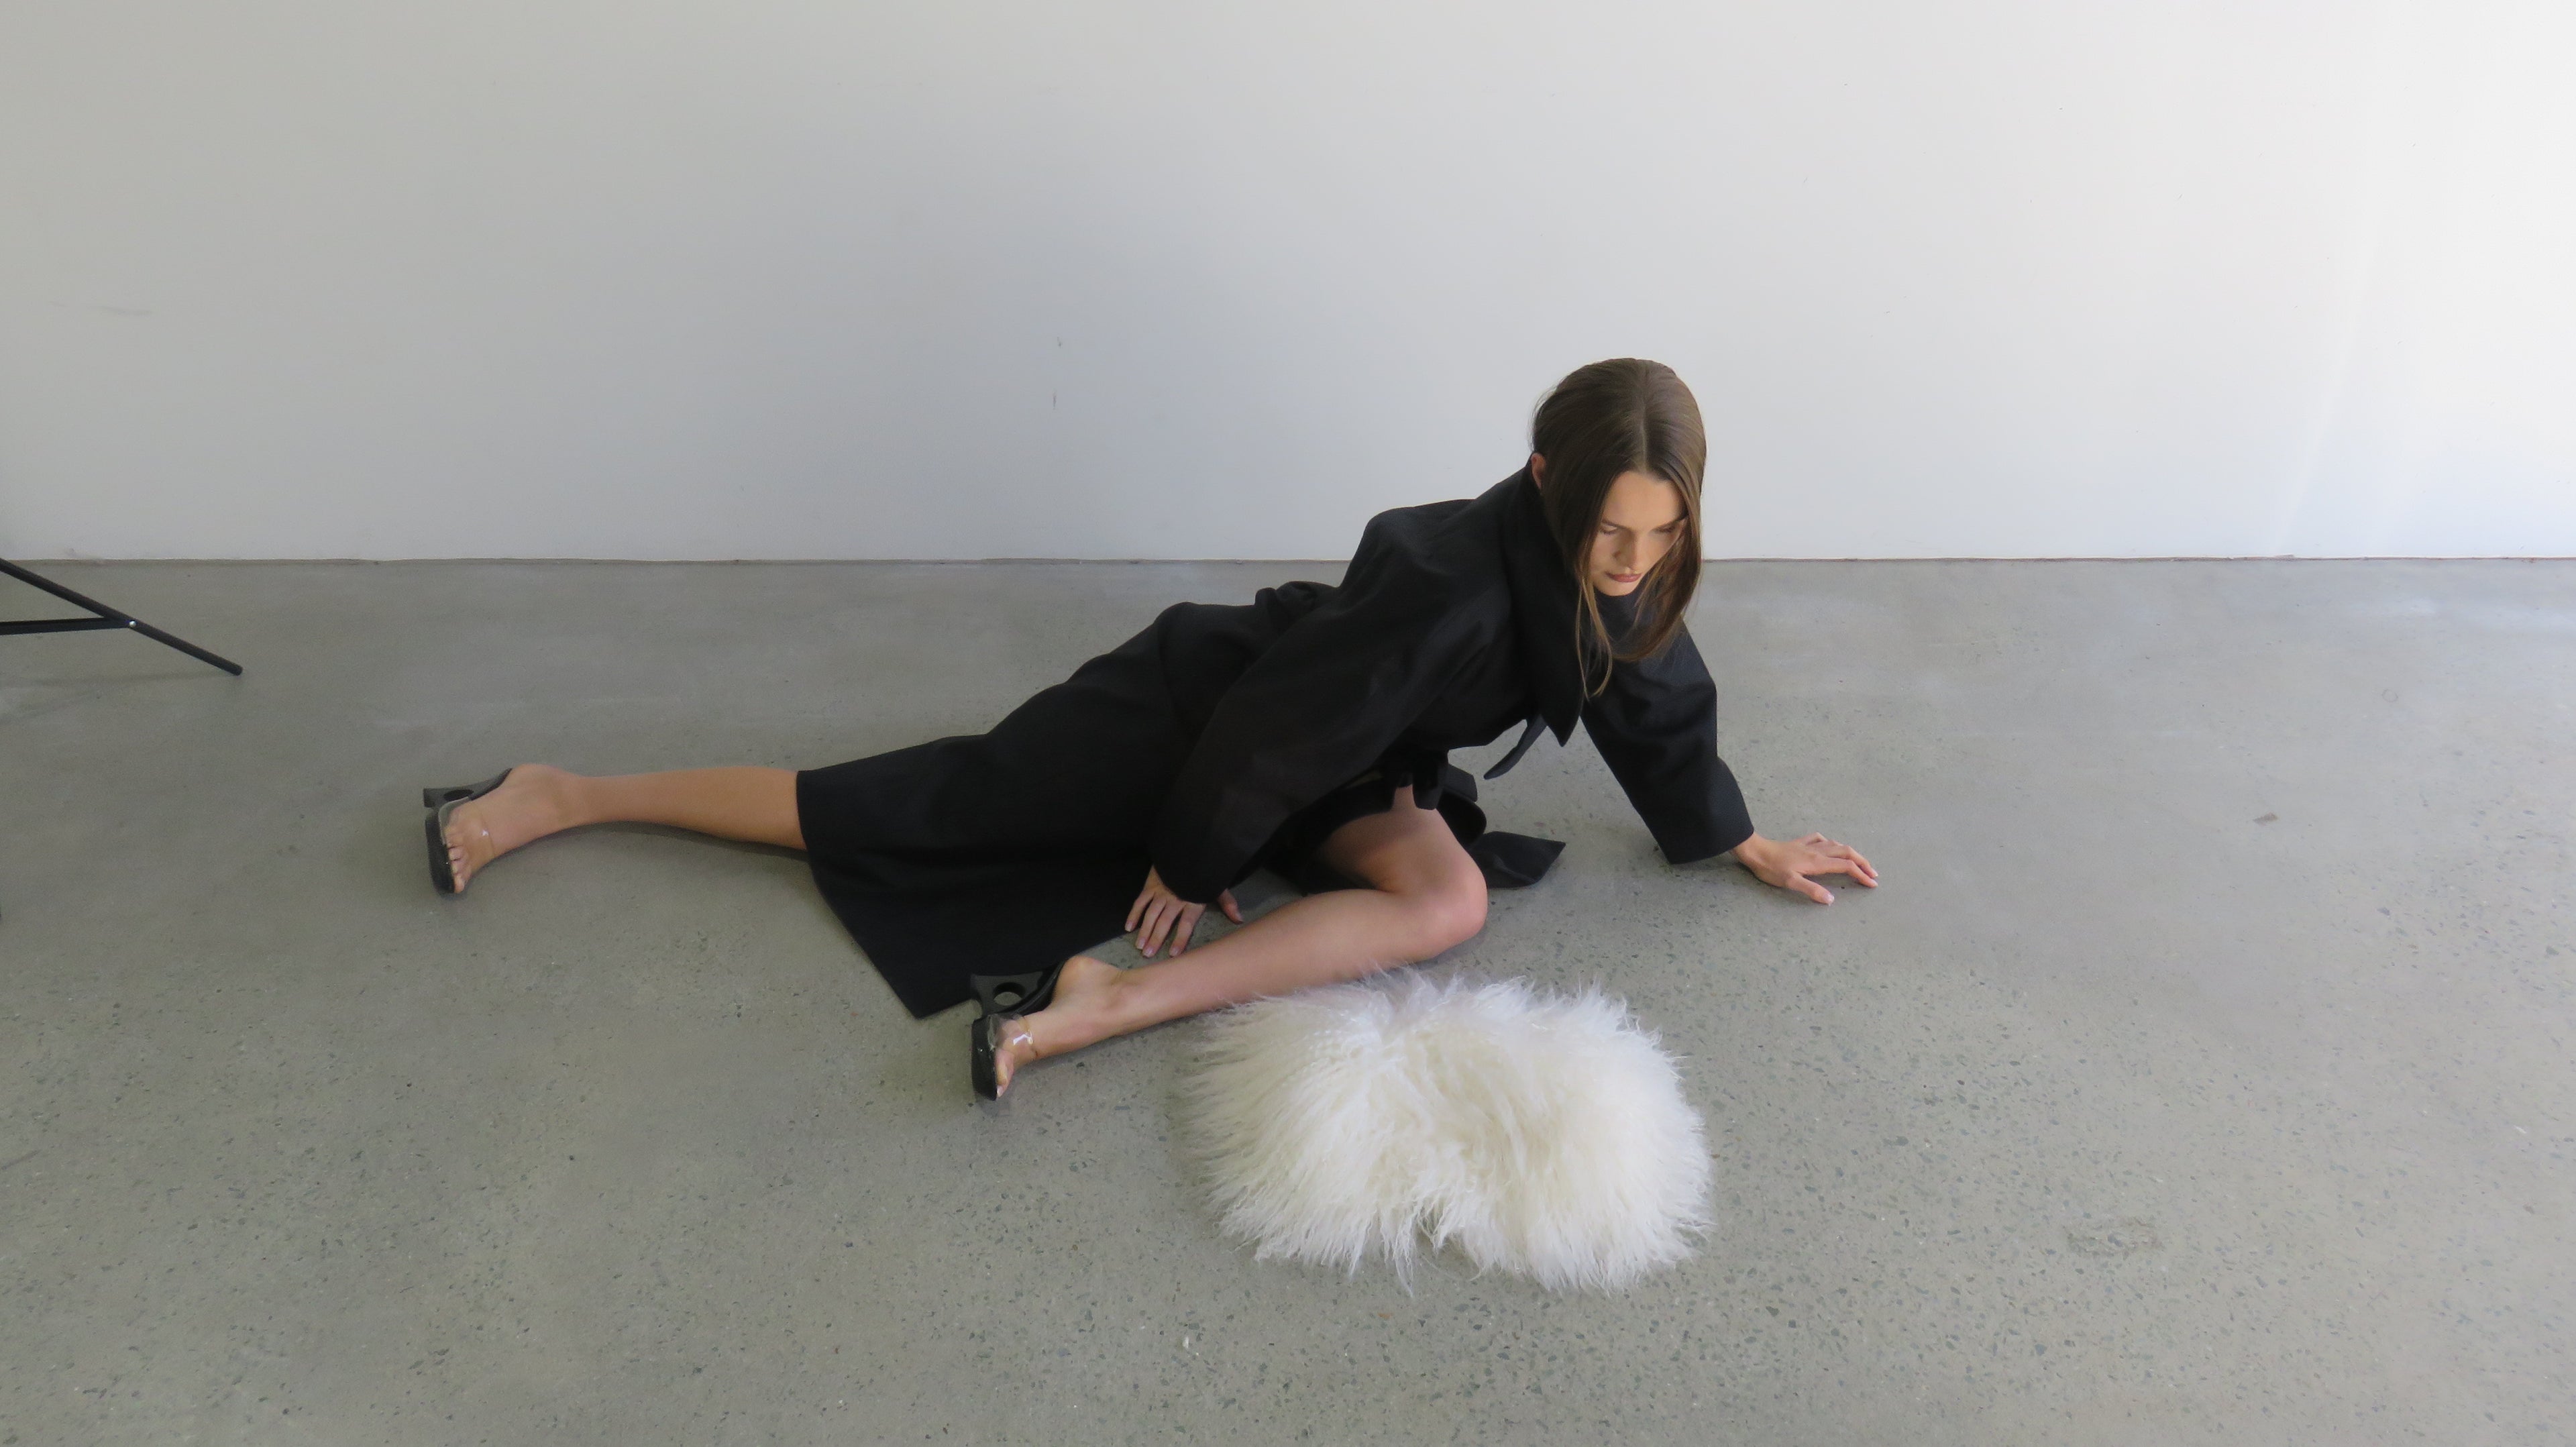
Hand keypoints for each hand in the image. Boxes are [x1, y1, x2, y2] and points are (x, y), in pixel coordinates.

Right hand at [1125, 867, 1243, 956]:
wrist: (1187, 849)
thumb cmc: (1204, 871)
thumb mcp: (1218, 886)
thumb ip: (1227, 903)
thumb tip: (1239, 919)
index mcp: (1192, 902)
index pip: (1185, 924)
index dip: (1179, 939)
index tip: (1173, 954)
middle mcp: (1175, 900)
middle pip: (1164, 922)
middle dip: (1156, 939)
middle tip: (1148, 954)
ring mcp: (1160, 893)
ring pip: (1150, 914)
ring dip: (1144, 931)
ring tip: (1139, 946)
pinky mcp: (1150, 886)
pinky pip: (1139, 902)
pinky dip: (1133, 914)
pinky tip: (1129, 927)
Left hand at [1732, 831, 1877, 903]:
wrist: (1756, 851)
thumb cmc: (1771, 868)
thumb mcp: (1791, 883)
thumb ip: (1812, 890)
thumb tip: (1831, 899)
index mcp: (1818, 862)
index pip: (1846, 867)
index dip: (1861, 874)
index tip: (1872, 884)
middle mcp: (1817, 851)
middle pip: (1846, 853)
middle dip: (1862, 862)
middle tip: (1873, 873)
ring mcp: (1809, 845)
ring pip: (1836, 845)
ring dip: (1850, 853)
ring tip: (1858, 861)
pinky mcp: (1800, 843)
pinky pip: (1820, 839)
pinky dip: (1830, 843)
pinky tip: (1829, 845)